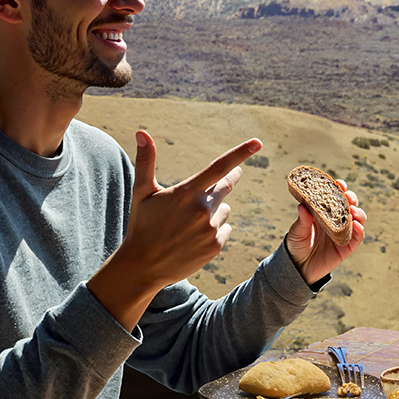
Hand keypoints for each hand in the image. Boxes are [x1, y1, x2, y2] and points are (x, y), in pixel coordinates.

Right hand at [90, 132, 258, 328]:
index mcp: (186, 193)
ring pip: (224, 210)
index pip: (219, 167)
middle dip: (224, 182)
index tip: (258, 142)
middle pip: (226, 187)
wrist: (143, 265)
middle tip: (214, 186)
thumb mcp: (141, 192)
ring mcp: (210, 229)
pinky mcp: (215, 246)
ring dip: (213, 211)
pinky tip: (194, 238)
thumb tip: (142, 132)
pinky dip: (214, 230)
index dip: (241, 153)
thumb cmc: (141, 225)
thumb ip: (146, 162)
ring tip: (189, 224)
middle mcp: (202, 209)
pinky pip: (225, 229)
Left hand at [285, 178, 365, 284]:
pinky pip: (357, 237)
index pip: (334, 197)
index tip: (339, 184)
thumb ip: (302, 221)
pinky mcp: (347, 246)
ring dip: (358, 213)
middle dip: (351, 199)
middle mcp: (336, 220)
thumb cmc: (296, 245)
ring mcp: (343, 233)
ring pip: (357, 219)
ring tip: (353, 212)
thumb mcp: (296, 232)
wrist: (298, 267)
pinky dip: (359, 230)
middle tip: (348, 198)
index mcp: (324, 212)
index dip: (339, 189)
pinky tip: (356, 225)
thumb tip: (302, 206)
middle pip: (349, 205)